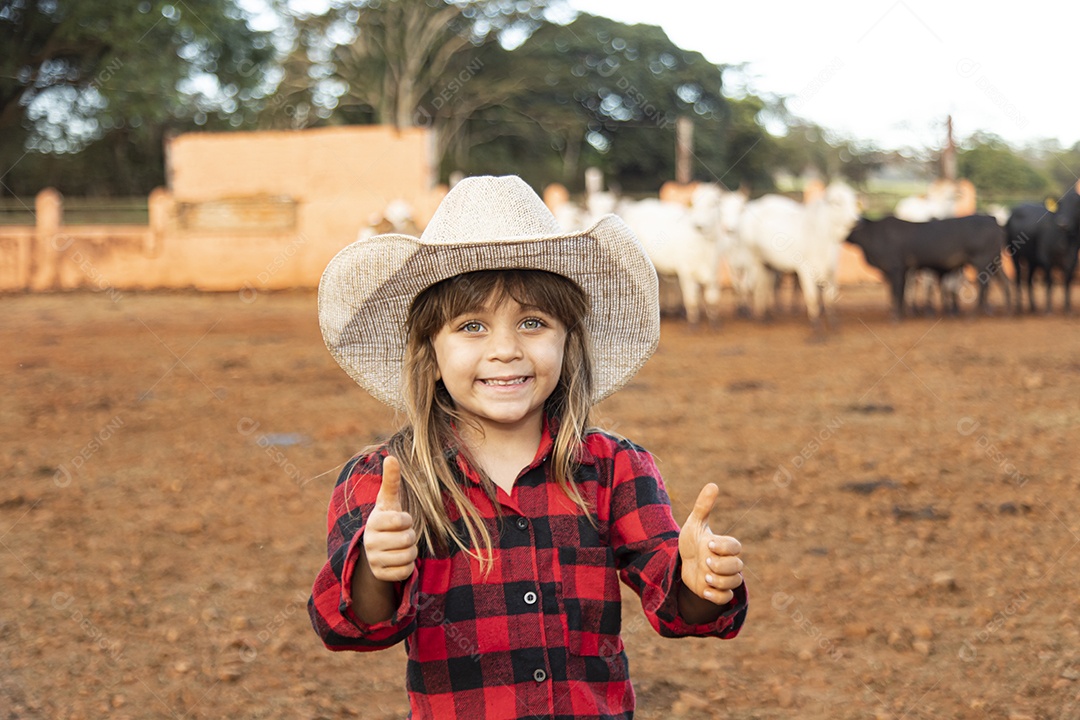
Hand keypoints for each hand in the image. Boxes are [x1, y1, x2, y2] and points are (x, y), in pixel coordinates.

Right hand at [362, 456, 417, 582]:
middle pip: (407, 540)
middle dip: (409, 536)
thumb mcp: (389, 501)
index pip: (401, 520)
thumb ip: (391, 481)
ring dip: (410, 551)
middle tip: (400, 535)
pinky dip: (407, 566)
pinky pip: (405, 572)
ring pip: (408, 556)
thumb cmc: (386, 520)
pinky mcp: (380, 575)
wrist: (374, 549)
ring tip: (400, 546)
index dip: (406, 520)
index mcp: (373, 522)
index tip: (399, 520)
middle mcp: (370, 542)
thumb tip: (391, 456)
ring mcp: (374, 560)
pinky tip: (398, 560)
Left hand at [679, 483, 743, 604]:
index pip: (736, 547)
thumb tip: (713, 484)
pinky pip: (725, 598)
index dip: (724, 547)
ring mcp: (724, 578)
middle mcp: (729, 563)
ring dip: (719, 581)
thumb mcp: (694, 523)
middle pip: (737, 567)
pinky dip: (715, 596)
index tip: (708, 544)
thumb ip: (703, 506)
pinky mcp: (718, 593)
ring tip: (704, 576)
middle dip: (721, 566)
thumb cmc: (692, 542)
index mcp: (726, 546)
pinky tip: (703, 589)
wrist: (682, 563)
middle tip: (705, 562)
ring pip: (733, 583)